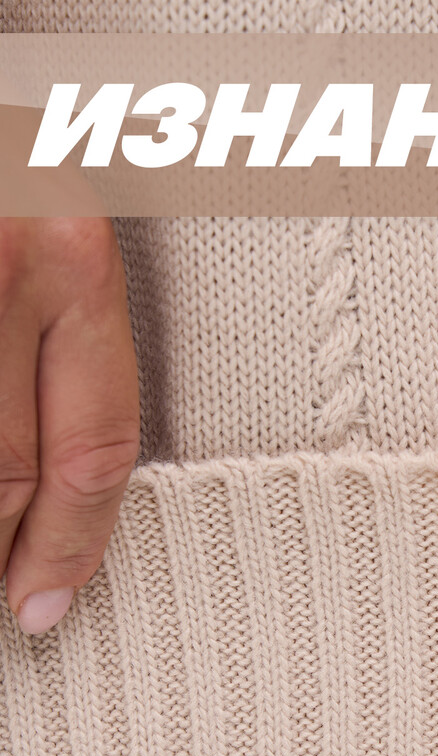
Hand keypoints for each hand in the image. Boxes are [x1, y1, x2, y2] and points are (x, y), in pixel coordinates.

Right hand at [0, 217, 139, 634]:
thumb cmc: (17, 135)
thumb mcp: (57, 216)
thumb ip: (64, 334)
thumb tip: (55, 480)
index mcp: (72, 250)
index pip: (94, 446)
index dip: (73, 545)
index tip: (49, 604)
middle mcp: (0, 261)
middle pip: (4, 471)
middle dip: (0, 552)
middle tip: (2, 603)